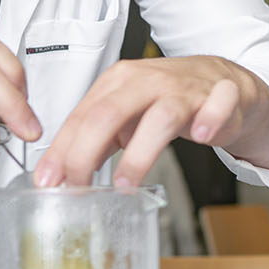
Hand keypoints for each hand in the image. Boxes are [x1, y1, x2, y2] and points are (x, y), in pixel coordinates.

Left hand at [32, 55, 268, 187]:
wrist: (219, 80)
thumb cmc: (166, 98)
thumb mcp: (124, 115)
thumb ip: (96, 141)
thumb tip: (61, 173)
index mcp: (119, 83)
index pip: (83, 116)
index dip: (62, 150)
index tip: (49, 181)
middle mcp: (147, 82)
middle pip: (109, 114)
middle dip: (86, 154)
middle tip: (77, 188)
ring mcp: (184, 89)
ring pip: (159, 118)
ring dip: (139, 153)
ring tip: (125, 184)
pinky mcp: (219, 97)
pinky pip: (218, 105)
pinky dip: (210, 120)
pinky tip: (202, 137)